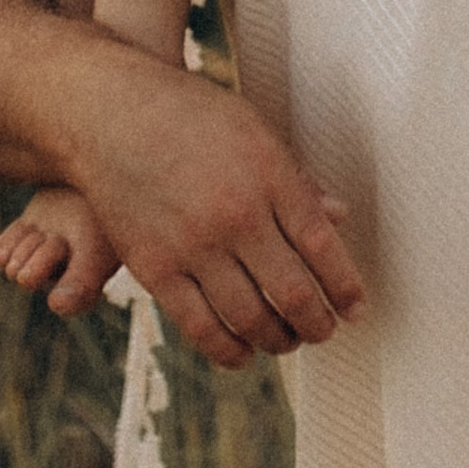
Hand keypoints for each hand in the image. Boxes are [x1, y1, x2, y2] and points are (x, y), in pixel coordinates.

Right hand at [63, 44, 367, 370]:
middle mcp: (236, 213)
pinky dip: (229, 350)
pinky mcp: (154, 268)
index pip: (321, 245)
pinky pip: (200, 327)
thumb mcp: (254, 130)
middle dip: (317, 323)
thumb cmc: (192, 116)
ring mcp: (193, 244)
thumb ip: (295, 179)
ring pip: (251, 318)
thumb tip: (340, 217)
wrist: (112, 114)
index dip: (344, 286)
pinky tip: (243, 353)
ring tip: (288, 341)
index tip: (356, 309)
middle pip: (292, 291)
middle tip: (325, 331)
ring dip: (278, 341)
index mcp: (269, 173)